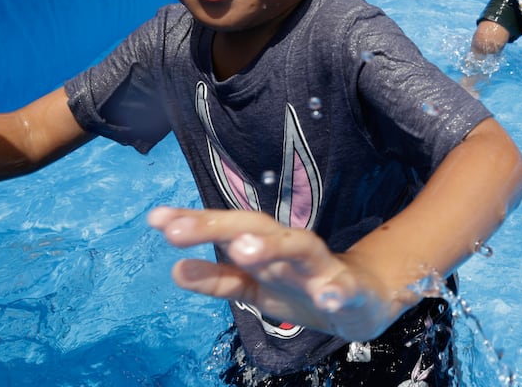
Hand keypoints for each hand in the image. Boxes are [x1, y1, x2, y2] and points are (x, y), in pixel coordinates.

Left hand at [148, 206, 404, 341]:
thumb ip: (218, 279)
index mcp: (267, 247)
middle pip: (257, 228)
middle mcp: (291, 249)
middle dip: (219, 227)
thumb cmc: (303, 289)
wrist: (365, 302)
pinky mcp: (350, 290)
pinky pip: (343, 289)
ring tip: (242, 250)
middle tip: (178, 230)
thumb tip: (175, 268)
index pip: (228, 228)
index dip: (195, 224)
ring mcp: (322, 268)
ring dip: (273, 247)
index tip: (156, 219)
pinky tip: (326, 296)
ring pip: (299, 249)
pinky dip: (336, 291)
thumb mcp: (256, 288)